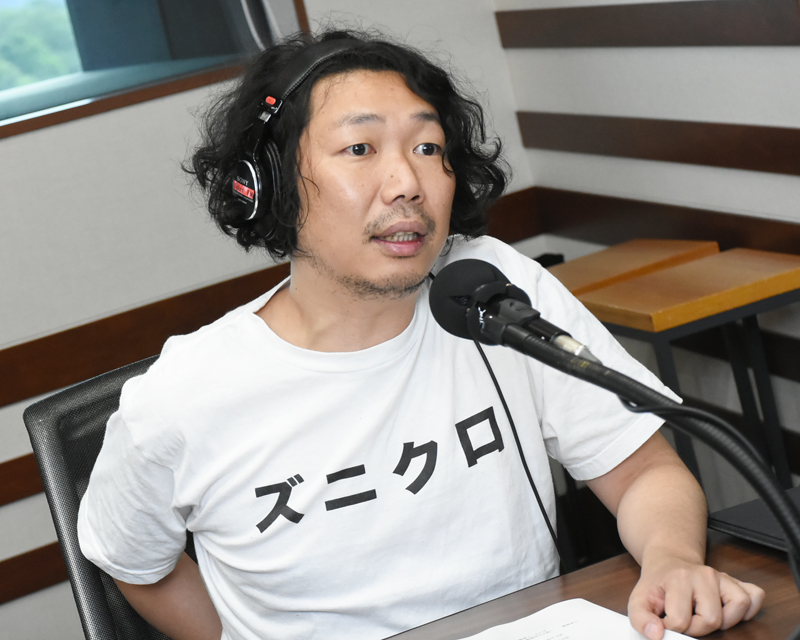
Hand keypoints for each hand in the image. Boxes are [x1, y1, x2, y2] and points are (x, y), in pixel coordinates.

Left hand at [628, 556, 764, 638]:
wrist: (669, 562)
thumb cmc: (657, 584)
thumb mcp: (639, 600)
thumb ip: (640, 619)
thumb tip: (656, 634)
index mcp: (679, 578)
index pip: (681, 620)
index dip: (672, 629)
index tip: (667, 621)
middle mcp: (704, 574)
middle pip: (711, 619)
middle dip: (697, 628)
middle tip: (685, 619)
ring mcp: (723, 577)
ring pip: (737, 610)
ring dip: (722, 622)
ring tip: (703, 615)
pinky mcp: (738, 582)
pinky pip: (754, 598)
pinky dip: (746, 611)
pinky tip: (727, 612)